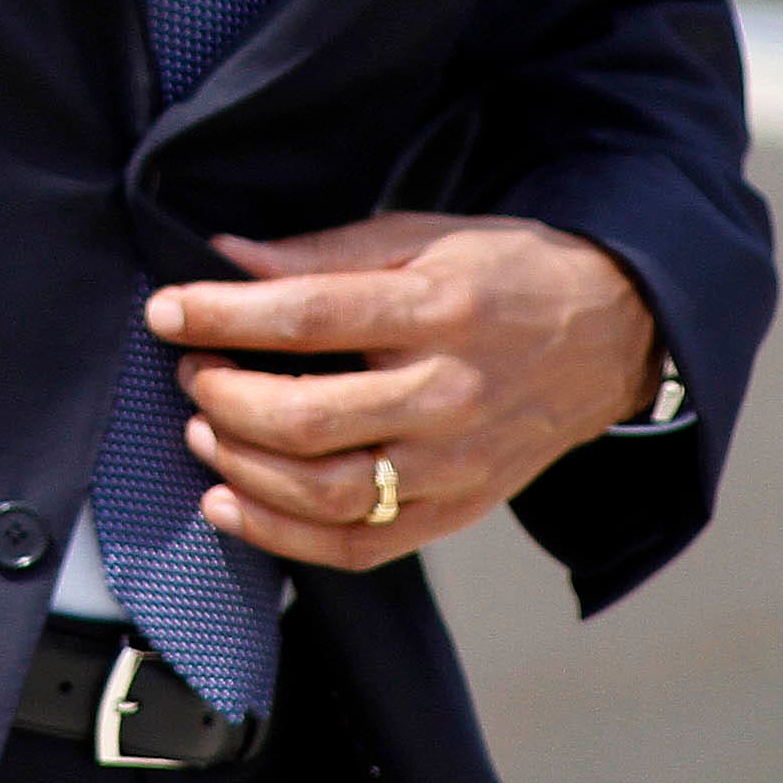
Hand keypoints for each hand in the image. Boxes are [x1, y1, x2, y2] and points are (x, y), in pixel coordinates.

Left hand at [149, 214, 662, 572]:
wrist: (614, 337)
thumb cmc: (508, 277)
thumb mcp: (426, 236)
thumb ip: (324, 251)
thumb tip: (225, 256)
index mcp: (440, 310)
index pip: (309, 316)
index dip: (223, 315)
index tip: (168, 311)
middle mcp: (450, 394)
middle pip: (307, 416)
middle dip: (224, 396)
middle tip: (193, 372)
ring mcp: (455, 465)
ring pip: (324, 491)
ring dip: (240, 466)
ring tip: (203, 431)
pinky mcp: (457, 512)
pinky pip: (356, 546)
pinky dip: (280, 536)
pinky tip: (229, 503)